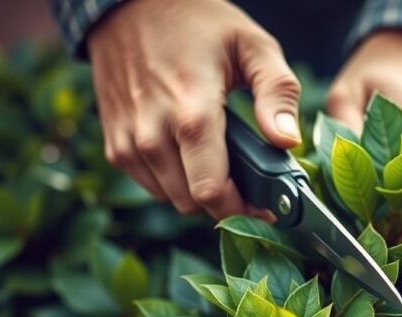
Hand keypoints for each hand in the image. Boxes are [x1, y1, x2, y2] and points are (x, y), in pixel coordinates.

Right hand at [88, 0, 300, 217]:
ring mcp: (128, 142)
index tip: (265, 207)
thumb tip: (289, 141)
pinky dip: (172, 180)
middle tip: (247, 179)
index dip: (244, 210)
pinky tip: (187, 151)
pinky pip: (150, 185)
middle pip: (193, 203)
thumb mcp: (252, 46)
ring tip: (218, 158)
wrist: (128, 5)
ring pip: (171, 199)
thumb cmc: (198, 23)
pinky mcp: (113, 145)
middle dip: (225, 200)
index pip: (212, 193)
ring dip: (197, 190)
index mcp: (192, 113)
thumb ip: (277, 94)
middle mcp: (152, 134)